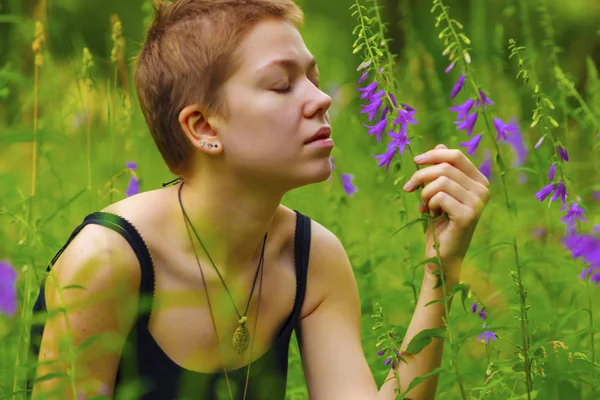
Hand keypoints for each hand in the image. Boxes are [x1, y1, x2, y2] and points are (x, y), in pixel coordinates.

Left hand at [403, 144, 489, 281]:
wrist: (441, 255)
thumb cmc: (439, 222)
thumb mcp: (438, 192)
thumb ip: (442, 171)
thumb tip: (440, 145)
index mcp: (479, 181)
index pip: (456, 156)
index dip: (433, 155)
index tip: (415, 162)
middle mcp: (483, 190)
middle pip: (445, 167)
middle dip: (421, 175)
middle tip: (410, 188)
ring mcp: (478, 203)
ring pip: (440, 181)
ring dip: (425, 193)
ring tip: (425, 206)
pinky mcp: (468, 215)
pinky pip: (440, 196)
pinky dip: (429, 204)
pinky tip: (432, 215)